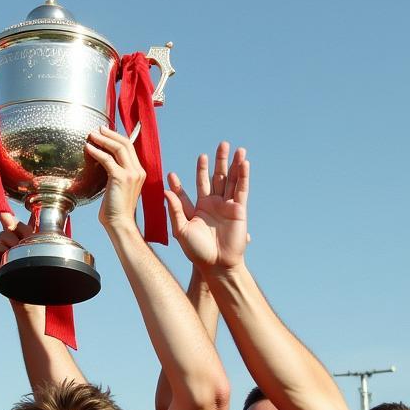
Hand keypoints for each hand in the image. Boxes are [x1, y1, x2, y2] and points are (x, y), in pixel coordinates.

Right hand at [0, 213, 34, 277]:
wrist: (31, 288)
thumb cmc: (36, 269)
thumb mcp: (35, 245)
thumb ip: (24, 228)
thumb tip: (8, 213)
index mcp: (21, 238)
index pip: (15, 223)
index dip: (12, 220)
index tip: (9, 220)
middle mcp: (10, 243)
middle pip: (8, 227)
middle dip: (16, 233)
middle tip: (21, 245)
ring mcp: (1, 251)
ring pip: (2, 235)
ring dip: (10, 242)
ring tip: (17, 253)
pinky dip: (1, 250)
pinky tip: (6, 258)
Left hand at [86, 126, 145, 232]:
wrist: (120, 223)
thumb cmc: (116, 210)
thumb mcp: (118, 188)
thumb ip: (115, 175)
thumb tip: (104, 164)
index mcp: (139, 172)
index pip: (130, 148)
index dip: (117, 137)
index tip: (106, 133)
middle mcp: (137, 171)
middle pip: (125, 143)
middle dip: (110, 134)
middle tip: (98, 129)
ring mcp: (131, 174)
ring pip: (118, 148)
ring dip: (103, 139)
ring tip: (91, 135)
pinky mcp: (120, 178)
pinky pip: (107, 160)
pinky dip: (96, 152)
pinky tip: (88, 148)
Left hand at [165, 142, 249, 271]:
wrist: (217, 264)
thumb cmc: (197, 252)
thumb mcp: (182, 231)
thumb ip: (175, 210)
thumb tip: (165, 191)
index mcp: (196, 210)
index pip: (186, 192)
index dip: (179, 184)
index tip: (170, 175)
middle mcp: (212, 205)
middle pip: (215, 178)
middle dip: (216, 161)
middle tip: (220, 144)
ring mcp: (226, 206)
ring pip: (230, 180)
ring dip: (232, 164)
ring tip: (233, 147)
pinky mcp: (239, 210)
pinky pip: (241, 190)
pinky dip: (243, 176)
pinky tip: (244, 162)